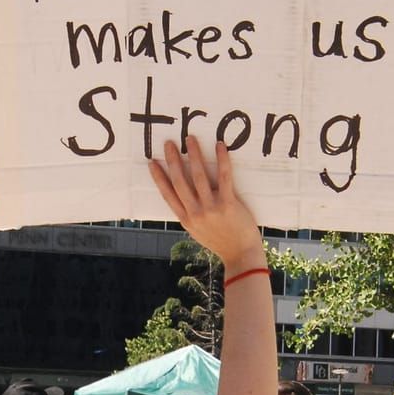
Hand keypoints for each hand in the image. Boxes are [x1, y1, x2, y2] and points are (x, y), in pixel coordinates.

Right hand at [148, 138, 263, 270]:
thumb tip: (185, 197)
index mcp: (186, 219)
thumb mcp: (199, 231)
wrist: (241, 255)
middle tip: (169, 143)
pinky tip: (219, 146)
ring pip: (199, 176)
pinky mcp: (228, 204)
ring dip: (194, 155)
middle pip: (180, 182)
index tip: (152, 162)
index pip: (167, 195)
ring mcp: (211, 208)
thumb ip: (191, 215)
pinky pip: (224, 177)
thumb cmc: (221, 242)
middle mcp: (195, 213)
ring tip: (190, 139)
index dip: (159, 177)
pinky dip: (221, 160)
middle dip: (173, 160)